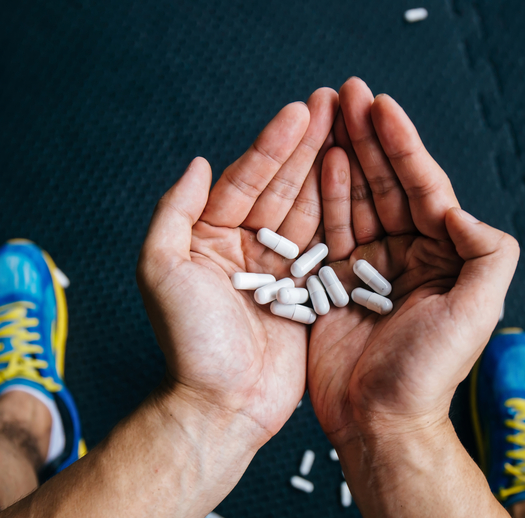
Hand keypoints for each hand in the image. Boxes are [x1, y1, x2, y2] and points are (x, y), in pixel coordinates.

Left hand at [138, 88, 337, 446]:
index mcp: (209, 238)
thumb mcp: (161, 269)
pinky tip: (363, 187)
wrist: (223, 405)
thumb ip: (174, 212)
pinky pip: (327, 248)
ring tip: (356, 132)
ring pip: (309, 211)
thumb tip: (197, 162)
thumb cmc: (189, 342)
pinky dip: (344, 218)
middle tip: (338, 105)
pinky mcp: (305, 295)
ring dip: (330, 171)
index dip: (273, 145)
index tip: (301, 111)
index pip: (246, 180)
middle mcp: (244, 249)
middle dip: (309, 146)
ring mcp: (277, 272)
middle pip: (282, 188)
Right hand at [308, 78, 519, 449]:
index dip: (404, 146)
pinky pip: (327, 231)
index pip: (424, 189)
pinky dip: (322, 196)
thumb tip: (461, 208)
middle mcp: (407, 257)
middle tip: (348, 92)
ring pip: (355, 200)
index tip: (383, 106)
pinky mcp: (333, 284)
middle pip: (387, 185)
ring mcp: (369, 269)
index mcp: (443, 257)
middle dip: (369, 137)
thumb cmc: (429, 373)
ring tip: (327, 113)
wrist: (379, 421)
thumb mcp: (477, 310)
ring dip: (343, 155)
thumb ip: (487, 254)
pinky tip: (317, 163)